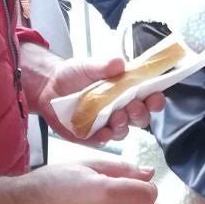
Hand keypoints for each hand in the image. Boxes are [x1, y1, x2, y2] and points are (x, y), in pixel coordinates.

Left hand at [22, 45, 164, 144]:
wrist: (48, 85)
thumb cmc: (74, 74)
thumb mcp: (89, 66)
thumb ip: (104, 66)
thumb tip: (119, 63)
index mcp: (126, 92)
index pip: (148, 98)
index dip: (155, 99)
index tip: (155, 96)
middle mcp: (120, 110)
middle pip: (140, 118)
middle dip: (141, 113)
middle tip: (134, 106)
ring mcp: (106, 124)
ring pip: (123, 131)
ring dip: (124, 125)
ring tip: (116, 116)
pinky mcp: (90, 135)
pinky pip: (102, 141)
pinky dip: (104, 138)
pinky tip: (103, 133)